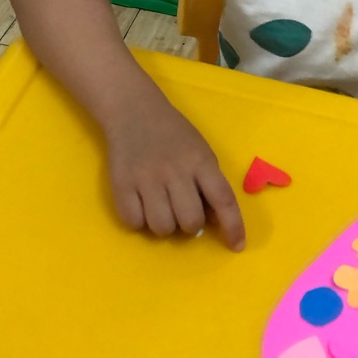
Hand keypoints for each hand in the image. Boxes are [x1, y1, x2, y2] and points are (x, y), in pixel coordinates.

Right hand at [105, 102, 244, 247]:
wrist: (134, 111)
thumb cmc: (174, 135)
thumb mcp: (201, 152)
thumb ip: (209, 183)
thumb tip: (216, 222)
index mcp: (200, 162)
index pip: (223, 199)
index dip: (233, 226)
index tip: (237, 246)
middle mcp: (175, 171)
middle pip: (190, 221)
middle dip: (190, 225)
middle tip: (182, 211)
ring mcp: (146, 178)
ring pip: (162, 227)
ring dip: (165, 226)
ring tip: (160, 208)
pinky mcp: (121, 184)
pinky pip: (134, 223)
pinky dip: (139, 221)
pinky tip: (141, 205)